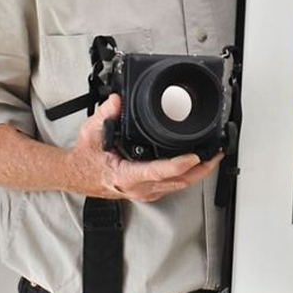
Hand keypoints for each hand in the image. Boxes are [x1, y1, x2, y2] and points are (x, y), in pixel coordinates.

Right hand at [67, 94, 222, 201]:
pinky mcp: (148, 191)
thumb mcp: (91, 132)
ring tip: (213, 157)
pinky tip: (197, 164)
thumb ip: (105, 114)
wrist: (75, 175)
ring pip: (178, 186)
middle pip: (177, 181)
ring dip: (198, 173)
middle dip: (200, 168)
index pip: (157, 172)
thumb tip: (118, 101)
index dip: (178, 165)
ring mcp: (144, 192)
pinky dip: (188, 175)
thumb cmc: (85, 159)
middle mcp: (138, 188)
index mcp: (125, 176)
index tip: (194, 156)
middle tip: (216, 154)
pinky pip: (173, 185)